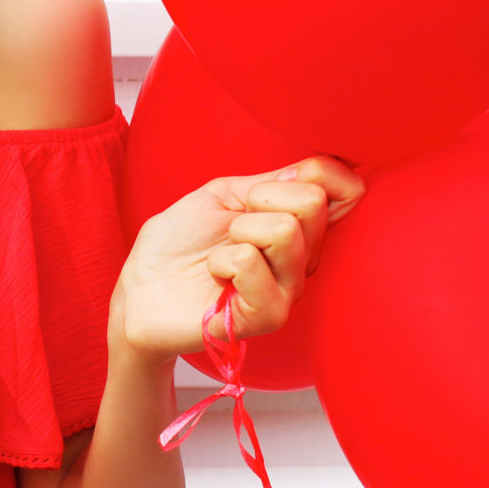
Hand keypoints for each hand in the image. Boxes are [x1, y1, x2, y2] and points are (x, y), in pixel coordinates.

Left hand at [115, 156, 366, 361]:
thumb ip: (272, 182)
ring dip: (236, 232)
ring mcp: (289, 290)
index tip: (263, 190)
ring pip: (285, 231)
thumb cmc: (178, 243)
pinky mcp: (267, 316)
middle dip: (258, 200)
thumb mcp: (223, 195)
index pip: (347, 189)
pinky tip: (216, 279)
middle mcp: (304, 260)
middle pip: (312, 202)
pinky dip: (222, 261)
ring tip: (220, 255)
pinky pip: (252, 264)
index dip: (315, 173)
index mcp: (299, 226)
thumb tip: (320, 171)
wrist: (141, 290)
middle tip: (232, 227)